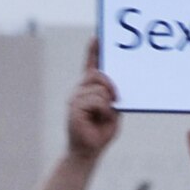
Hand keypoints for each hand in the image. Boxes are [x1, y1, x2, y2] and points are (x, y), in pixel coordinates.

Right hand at [67, 38, 119, 162]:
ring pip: (100, 90)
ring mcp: (74, 98)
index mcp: (88, 90)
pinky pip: (96, 101)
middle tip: (115, 100)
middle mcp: (79, 91)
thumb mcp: (112, 111)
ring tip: (102, 117)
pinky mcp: (74, 108)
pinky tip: (98, 120)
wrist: (88, 152)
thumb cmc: (100, 132)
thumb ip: (112, 97)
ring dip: (108, 104)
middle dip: (110, 87)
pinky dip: (103, 111)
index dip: (93, 51)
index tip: (97, 37)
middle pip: (98, 75)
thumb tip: (113, 87)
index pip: (90, 66)